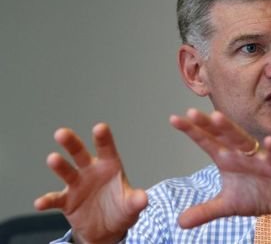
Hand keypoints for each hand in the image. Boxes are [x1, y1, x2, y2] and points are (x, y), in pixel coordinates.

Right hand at [34, 123, 147, 243]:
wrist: (106, 230)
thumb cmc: (121, 209)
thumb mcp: (131, 206)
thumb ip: (136, 201)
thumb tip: (143, 198)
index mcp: (109, 166)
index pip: (107, 149)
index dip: (103, 138)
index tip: (100, 128)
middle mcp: (91, 171)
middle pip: (80, 154)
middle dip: (72, 143)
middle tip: (62, 133)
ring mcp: (77, 185)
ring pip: (67, 171)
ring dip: (59, 165)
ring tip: (53, 159)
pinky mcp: (67, 201)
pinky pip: (55, 199)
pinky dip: (47, 200)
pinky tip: (40, 203)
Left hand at [170, 109, 270, 227]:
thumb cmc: (255, 195)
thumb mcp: (226, 206)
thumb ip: (204, 211)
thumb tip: (180, 223)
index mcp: (226, 159)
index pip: (206, 142)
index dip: (191, 131)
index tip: (174, 119)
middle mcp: (240, 154)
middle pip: (221, 136)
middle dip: (207, 125)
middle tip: (191, 112)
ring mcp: (258, 158)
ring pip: (243, 141)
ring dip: (231, 130)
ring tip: (217, 117)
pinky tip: (269, 141)